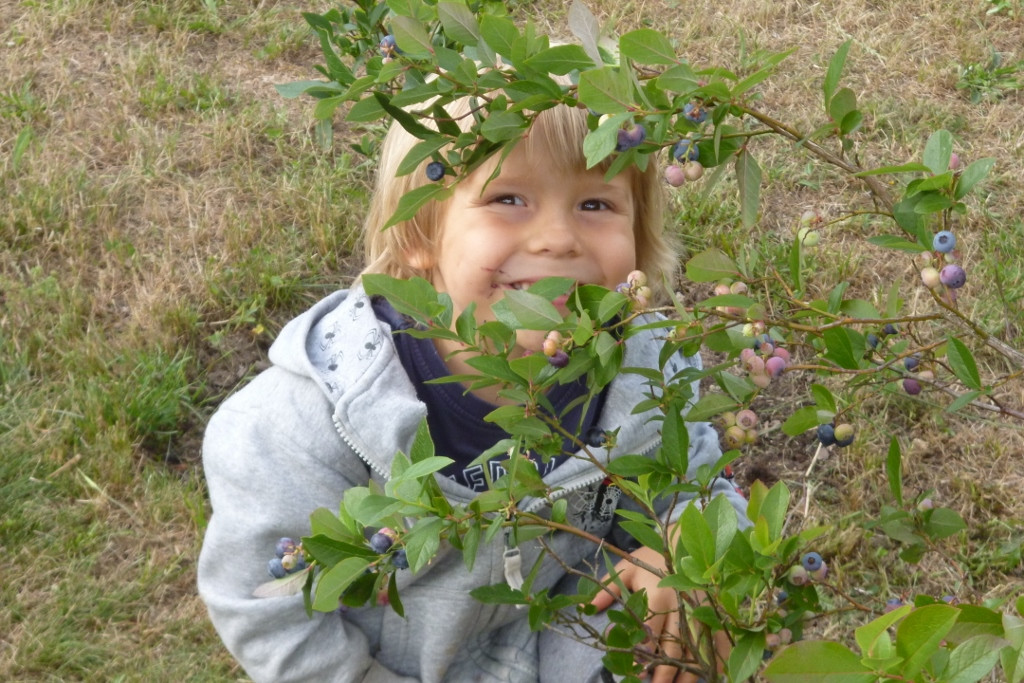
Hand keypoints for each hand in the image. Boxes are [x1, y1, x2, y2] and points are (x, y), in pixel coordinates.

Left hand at [590, 543, 728, 681]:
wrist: (685, 539)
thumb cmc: (652, 557)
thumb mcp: (626, 569)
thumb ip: (608, 591)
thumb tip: (587, 609)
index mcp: (657, 597)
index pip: (649, 635)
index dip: (642, 656)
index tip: (635, 671)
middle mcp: (681, 608)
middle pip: (674, 649)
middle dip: (665, 673)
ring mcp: (701, 611)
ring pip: (697, 651)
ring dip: (689, 674)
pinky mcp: (716, 612)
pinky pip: (720, 642)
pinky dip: (718, 661)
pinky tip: (713, 675)